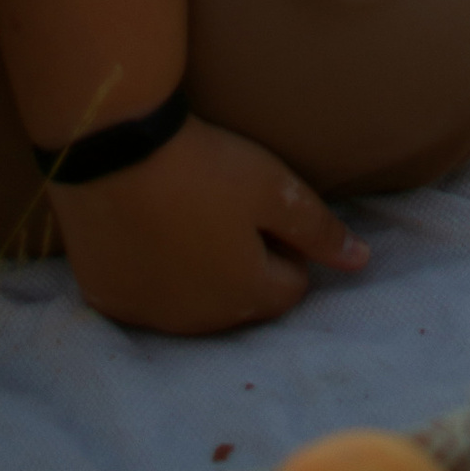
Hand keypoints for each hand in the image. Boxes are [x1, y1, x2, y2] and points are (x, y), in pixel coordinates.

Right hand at [50, 114, 367, 335]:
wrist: (112, 149)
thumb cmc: (204, 166)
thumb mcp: (275, 189)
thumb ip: (319, 230)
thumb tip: (361, 261)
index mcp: (246, 297)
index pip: (291, 288)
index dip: (290, 247)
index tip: (269, 209)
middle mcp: (197, 321)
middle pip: (243, 302)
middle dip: (248, 266)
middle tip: (231, 210)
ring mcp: (148, 313)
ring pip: (194, 304)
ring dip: (201, 274)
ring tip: (191, 217)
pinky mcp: (108, 296)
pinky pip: (146, 295)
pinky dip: (154, 273)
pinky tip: (150, 230)